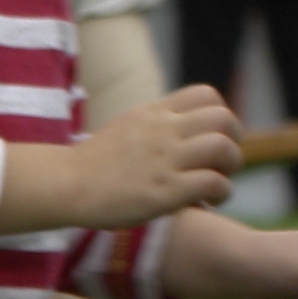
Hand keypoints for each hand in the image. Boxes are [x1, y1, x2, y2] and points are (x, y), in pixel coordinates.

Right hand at [77, 85, 241, 224]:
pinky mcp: (165, 191)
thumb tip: (189, 128)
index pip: (207, 95)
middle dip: (233, 141)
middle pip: (224, 118)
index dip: (220, 117)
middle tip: (220, 163)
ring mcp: (165, 160)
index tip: (210, 139)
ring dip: (230, 168)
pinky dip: (221, 193)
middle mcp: (164, 131)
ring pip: (224, 148)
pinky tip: (206, 202)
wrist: (64, 184)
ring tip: (216, 183)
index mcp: (155, 113)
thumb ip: (160, 122)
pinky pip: (214, 183)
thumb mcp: (130, 126)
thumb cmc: (96, 163)